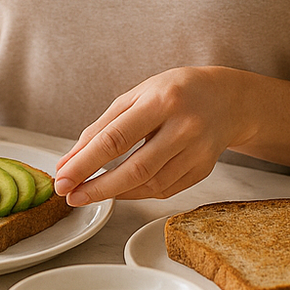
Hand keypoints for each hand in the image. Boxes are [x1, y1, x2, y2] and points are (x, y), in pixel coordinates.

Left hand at [52, 67, 250, 205]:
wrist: (226, 99)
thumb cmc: (173, 92)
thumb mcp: (136, 97)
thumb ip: (101, 128)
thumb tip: (69, 161)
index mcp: (161, 101)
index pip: (116, 138)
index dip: (85, 163)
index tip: (62, 178)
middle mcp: (183, 127)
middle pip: (135, 169)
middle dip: (98, 187)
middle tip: (71, 196)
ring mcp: (197, 151)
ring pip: (150, 185)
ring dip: (115, 193)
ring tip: (89, 193)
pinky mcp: (203, 169)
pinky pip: (164, 190)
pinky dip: (137, 193)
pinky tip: (119, 190)